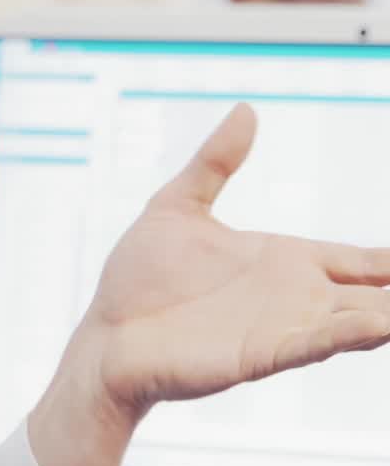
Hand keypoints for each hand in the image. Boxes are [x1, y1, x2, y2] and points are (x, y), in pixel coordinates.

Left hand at [29, 103, 389, 465]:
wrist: (104, 337)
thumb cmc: (136, 281)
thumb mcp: (176, 207)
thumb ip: (214, 163)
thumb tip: (245, 111)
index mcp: (283, 261)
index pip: (362, 260)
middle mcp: (293, 297)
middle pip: (376, 293)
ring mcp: (280, 328)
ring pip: (359, 321)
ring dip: (387, 316)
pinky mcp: (258, 354)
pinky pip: (313, 344)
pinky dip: (348, 334)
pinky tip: (378, 325)